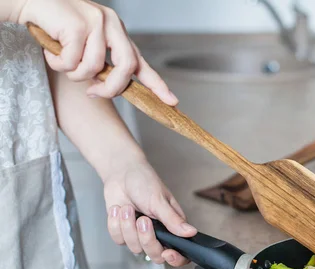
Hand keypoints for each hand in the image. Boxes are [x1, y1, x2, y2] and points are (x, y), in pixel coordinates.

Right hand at [14, 0, 177, 104]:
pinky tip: (50, 50)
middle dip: (111, 88)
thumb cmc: (56, 28)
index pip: (140, 61)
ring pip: (94, 68)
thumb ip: (101, 63)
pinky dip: (59, 63)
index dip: (156, 83)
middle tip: (93, 93)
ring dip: (74, 73)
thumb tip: (107, 88)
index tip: (172, 100)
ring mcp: (97, 22)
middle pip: (126, 67)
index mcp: (116, 32)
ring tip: (60, 60)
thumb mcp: (85, 46)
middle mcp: (111, 24)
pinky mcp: (79, 24)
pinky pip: (73, 62)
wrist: (29, 3)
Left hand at [103, 158, 195, 266]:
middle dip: (146, 238)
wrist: (121, 173)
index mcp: (172, 226)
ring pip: (134, 248)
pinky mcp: (123, 232)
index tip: (168, 253)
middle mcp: (158, 233)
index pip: (180, 252)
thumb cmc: (144, 181)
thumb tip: (191, 232)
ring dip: (128, 226)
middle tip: (143, 219)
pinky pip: (119, 240)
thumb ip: (173, 220)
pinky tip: (119, 209)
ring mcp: (139, 234)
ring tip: (128, 208)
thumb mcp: (159, 200)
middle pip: (155, 254)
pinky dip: (116, 224)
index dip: (176, 259)